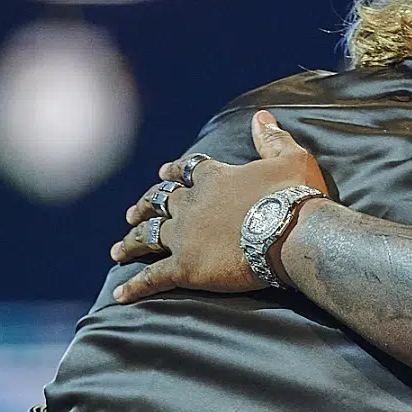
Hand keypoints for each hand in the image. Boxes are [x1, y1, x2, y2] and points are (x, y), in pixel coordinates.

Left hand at [110, 111, 328, 303]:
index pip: (187, 171)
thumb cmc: (293, 196)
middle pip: (159, 203)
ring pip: (148, 237)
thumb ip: (272, 138)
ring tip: (118, 250)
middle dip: (145, 207)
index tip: (163, 173)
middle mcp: (191, 205)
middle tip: (133, 213)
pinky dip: (135, 286)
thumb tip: (261, 116)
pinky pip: (153, 277)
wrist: (290, 233)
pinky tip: (119, 294)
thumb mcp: (289, 158)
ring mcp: (183, 236)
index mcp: (214, 179)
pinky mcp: (184, 267)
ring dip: (131, 242)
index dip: (174, 171)